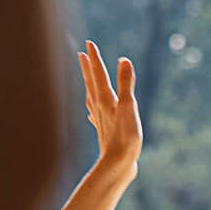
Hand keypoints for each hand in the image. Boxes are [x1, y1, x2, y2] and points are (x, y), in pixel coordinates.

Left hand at [79, 41, 141, 173]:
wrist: (117, 165)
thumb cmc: (124, 137)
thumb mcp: (129, 107)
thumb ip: (126, 84)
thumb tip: (124, 60)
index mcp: (105, 99)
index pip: (99, 74)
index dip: (95, 58)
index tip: (89, 44)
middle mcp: (99, 107)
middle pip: (92, 83)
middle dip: (88, 68)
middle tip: (82, 55)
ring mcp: (100, 119)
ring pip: (91, 98)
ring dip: (89, 86)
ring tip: (86, 79)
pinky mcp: (104, 131)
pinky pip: (96, 115)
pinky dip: (94, 108)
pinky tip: (92, 112)